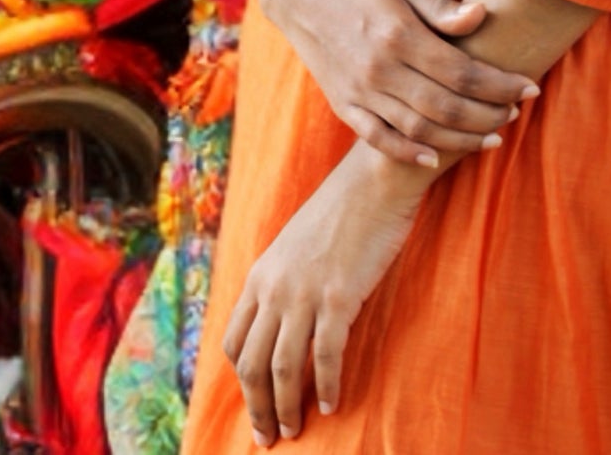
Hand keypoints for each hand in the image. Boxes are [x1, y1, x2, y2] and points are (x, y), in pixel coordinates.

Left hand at [224, 142, 422, 443]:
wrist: (375, 180)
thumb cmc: (342, 210)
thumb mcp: (295, 245)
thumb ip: (283, 280)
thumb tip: (282, 321)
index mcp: (261, 274)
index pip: (234, 341)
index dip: (241, 381)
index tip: (254, 404)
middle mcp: (275, 287)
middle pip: (251, 364)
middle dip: (257, 407)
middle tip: (268, 437)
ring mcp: (305, 293)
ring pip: (282, 367)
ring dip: (286, 407)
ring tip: (295, 430)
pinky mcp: (340, 297)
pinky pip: (325, 356)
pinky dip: (324, 386)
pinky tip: (330, 404)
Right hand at [274, 0, 538, 166]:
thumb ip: (442, 8)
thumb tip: (482, 15)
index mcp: (400, 36)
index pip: (462, 72)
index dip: (500, 84)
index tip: (528, 88)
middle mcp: (381, 69)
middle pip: (446, 106)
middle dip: (488, 115)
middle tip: (514, 115)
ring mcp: (361, 92)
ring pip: (419, 128)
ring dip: (460, 138)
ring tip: (492, 138)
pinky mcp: (345, 107)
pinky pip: (379, 139)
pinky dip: (408, 152)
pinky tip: (436, 156)